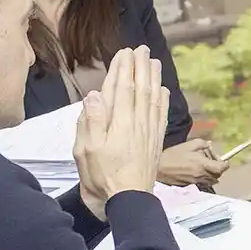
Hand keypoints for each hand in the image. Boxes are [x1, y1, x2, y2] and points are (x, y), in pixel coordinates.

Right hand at [74, 46, 168, 219]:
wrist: (128, 200)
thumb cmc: (102, 176)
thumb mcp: (86, 150)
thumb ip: (92, 121)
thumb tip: (95, 95)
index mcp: (119, 123)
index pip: (122, 88)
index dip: (124, 68)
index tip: (125, 52)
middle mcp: (138, 123)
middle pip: (141, 89)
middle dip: (141, 67)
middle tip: (142, 49)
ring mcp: (149, 132)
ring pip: (154, 99)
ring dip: (154, 79)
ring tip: (154, 62)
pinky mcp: (156, 142)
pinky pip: (161, 116)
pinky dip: (163, 101)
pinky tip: (164, 92)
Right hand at [157, 139, 228, 186]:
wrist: (159, 167)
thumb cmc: (174, 154)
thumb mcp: (189, 144)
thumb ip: (203, 144)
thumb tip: (211, 146)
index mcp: (203, 164)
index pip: (222, 168)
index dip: (225, 164)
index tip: (224, 160)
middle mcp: (202, 175)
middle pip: (218, 175)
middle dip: (218, 168)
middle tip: (211, 160)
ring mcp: (197, 182)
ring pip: (211, 180)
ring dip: (211, 173)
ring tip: (203, 165)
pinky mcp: (191, 185)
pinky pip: (203, 182)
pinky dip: (204, 177)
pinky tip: (196, 170)